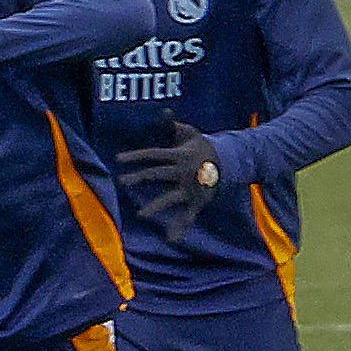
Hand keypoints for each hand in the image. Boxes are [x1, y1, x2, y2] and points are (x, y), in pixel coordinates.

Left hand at [114, 118, 222, 243]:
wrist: (232, 160)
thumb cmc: (204, 146)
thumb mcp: (190, 133)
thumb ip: (174, 124)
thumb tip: (164, 111)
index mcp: (178, 155)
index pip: (153, 154)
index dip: (136, 156)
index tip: (118, 159)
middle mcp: (182, 171)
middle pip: (157, 174)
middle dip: (139, 178)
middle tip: (122, 181)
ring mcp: (190, 187)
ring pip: (171, 197)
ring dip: (156, 205)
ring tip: (140, 214)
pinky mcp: (198, 200)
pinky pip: (188, 215)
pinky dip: (180, 227)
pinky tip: (171, 239)